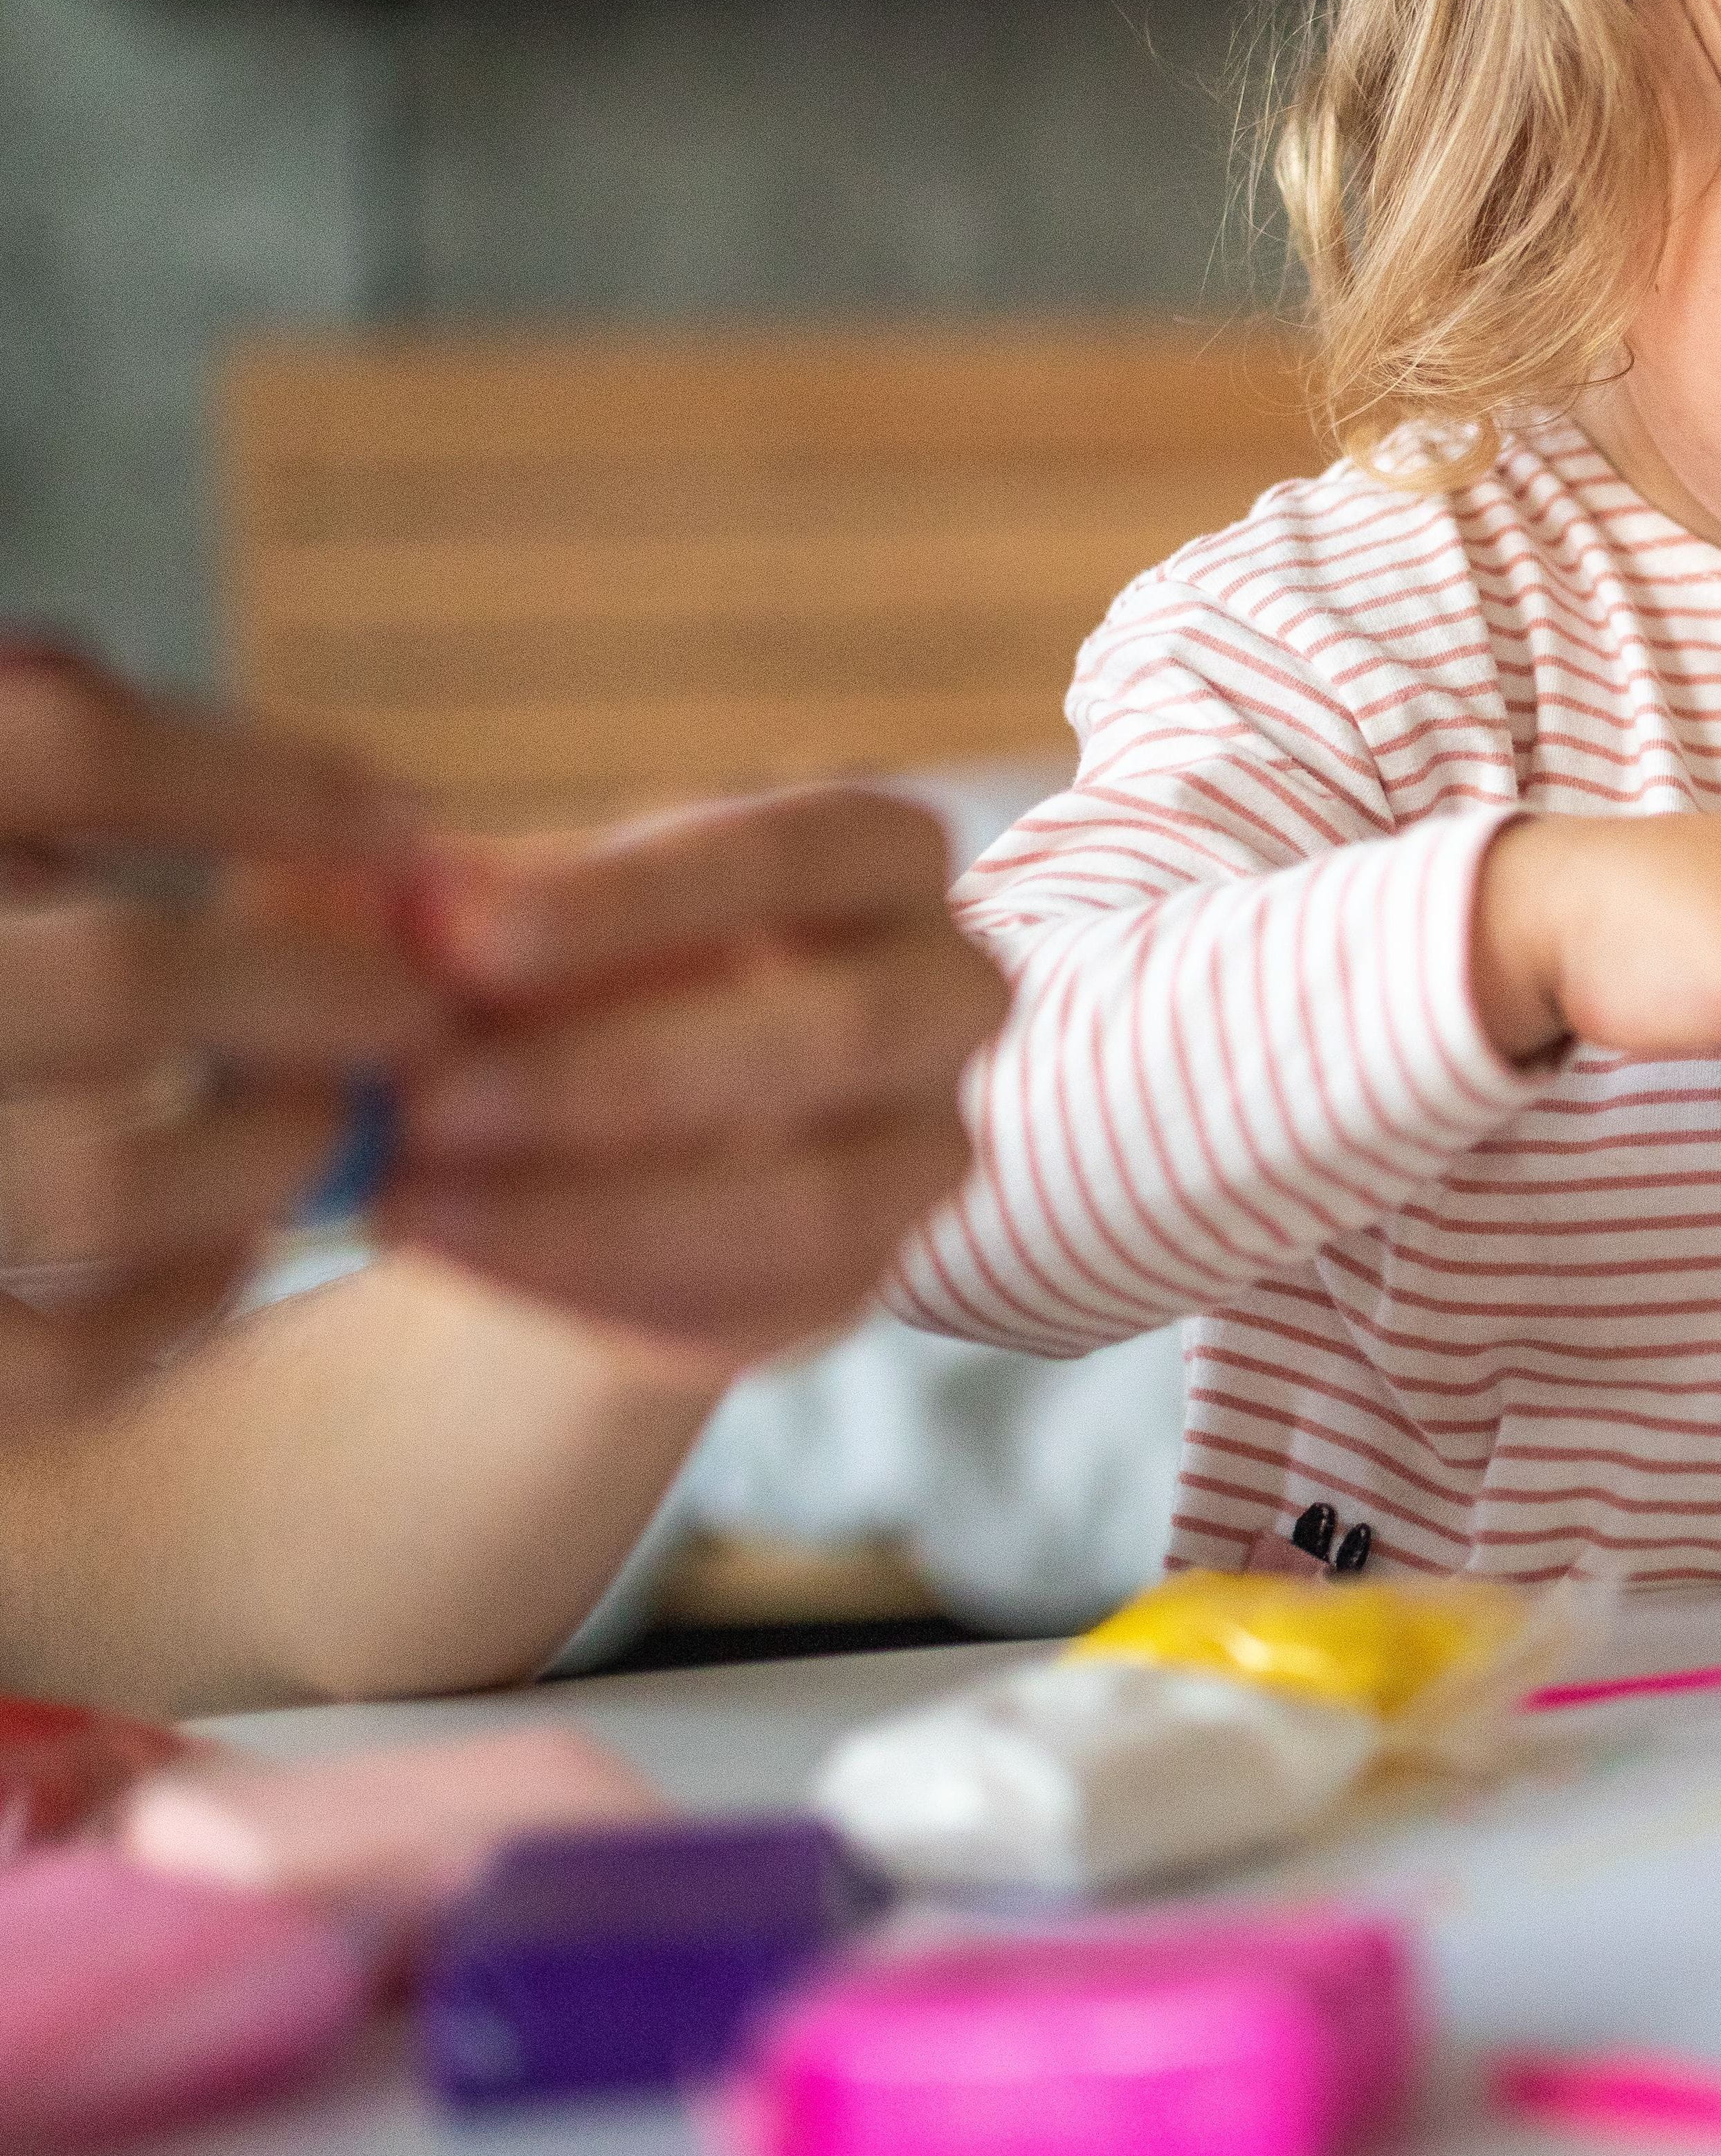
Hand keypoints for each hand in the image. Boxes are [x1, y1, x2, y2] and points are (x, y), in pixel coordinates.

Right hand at [0, 645, 439, 1420]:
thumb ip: (49, 756)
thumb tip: (249, 765)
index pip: (55, 746)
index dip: (259, 781)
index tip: (407, 817)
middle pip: (118, 981)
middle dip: (308, 994)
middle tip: (418, 1012)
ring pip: (99, 1186)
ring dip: (269, 1153)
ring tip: (333, 1129)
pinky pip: (52, 1361)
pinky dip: (176, 1306)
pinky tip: (228, 1253)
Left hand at [371, 787, 1009, 1385]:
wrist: (572, 1138)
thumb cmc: (546, 976)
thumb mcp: (480, 917)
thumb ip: (420, 906)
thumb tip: (341, 904)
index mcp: (879, 858)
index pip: (805, 850)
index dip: (640, 897)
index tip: (455, 935)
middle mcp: (945, 995)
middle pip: (840, 1028)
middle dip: (616, 1071)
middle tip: (420, 1099)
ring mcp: (924, 1149)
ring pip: (814, 1199)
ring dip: (598, 1206)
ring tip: (405, 1200)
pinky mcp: (864, 1280)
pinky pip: (760, 1305)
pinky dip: (593, 1285)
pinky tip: (454, 1253)